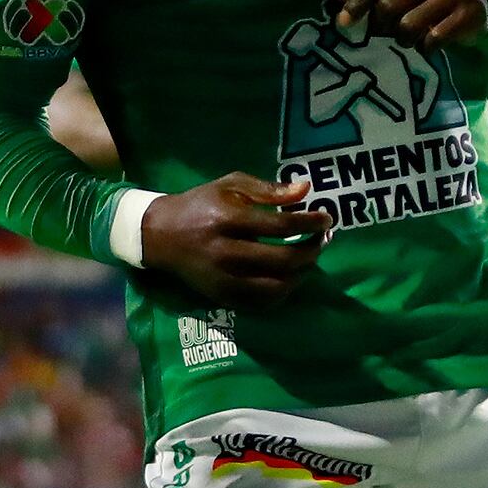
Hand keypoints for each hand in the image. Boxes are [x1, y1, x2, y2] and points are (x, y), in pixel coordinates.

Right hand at [139, 173, 331, 305]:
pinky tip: (290, 277)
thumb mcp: (231, 185)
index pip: (280, 225)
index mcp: (228, 219)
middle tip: (322, 240)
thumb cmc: (201, 204)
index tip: (326, 219)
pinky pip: (263, 302)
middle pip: (283, 260)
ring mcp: (224, 279)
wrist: (161, 235)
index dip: (309, 223)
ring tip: (309, 259)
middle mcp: (226, 252)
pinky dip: (284, 292)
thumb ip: (269, 189)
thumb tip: (306, 190)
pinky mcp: (222, 296)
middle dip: (312, 250)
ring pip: (277, 286)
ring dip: (302, 274)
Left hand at [327, 0, 487, 46]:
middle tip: (387, 31)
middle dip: (383, 24)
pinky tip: (427, 44)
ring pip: (410, 24)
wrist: (478, 3)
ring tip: (408, 37)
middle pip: (391, 4)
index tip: (344, 22)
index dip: (359, 1)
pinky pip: (434, 38)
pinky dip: (425, 46)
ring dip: (404, 38)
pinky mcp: (469, 12)